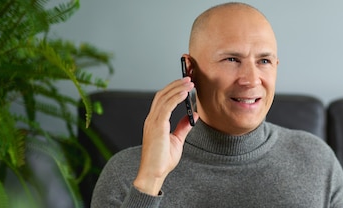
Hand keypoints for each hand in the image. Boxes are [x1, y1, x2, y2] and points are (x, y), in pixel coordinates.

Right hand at [133, 77, 196, 194]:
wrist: (154, 174)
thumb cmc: (162, 160)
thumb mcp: (177, 140)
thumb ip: (183, 126)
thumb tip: (191, 115)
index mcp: (154, 122)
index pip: (162, 99)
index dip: (173, 89)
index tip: (185, 83)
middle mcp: (151, 119)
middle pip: (162, 95)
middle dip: (175, 84)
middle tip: (189, 78)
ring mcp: (152, 122)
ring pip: (164, 98)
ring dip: (177, 88)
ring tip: (189, 82)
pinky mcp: (157, 127)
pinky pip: (166, 107)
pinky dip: (175, 98)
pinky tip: (184, 93)